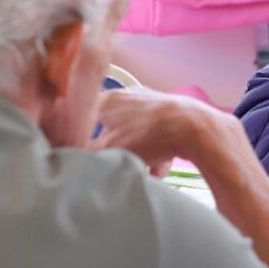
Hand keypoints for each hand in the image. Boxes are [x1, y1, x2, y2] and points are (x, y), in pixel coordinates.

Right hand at [93, 88, 226, 175]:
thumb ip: (87, 154)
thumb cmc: (148, 135)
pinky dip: (156, 155)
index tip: (85, 155)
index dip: (80, 138)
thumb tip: (73, 159)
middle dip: (116, 152)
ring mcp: (151, 104)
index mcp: (107, 100)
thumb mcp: (109, 149)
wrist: (195, 128)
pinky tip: (161, 169)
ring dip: (138, 156)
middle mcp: (127, 97)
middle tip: (118, 165)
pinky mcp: (171, 115)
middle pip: (111, 131)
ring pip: (135, 136)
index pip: (82, 117)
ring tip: (145, 170)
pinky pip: (156, 138)